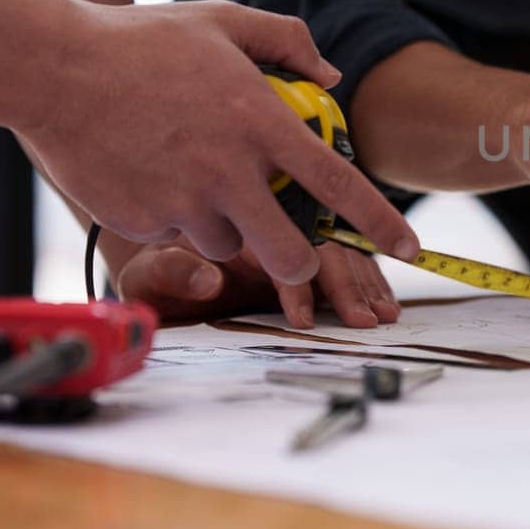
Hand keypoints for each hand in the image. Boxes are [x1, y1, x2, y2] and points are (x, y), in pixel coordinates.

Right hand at [20, 0, 418, 284]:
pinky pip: (178, 236)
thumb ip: (287, 40)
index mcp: (260, 122)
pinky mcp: (142, 220)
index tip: (409, 248)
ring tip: (193, 175)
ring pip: (229, 246)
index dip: (381, 223)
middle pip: (290, 252)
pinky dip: (177, 217)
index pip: (338, 185)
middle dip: (300, 262)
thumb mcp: (222, 20)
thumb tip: (331, 73)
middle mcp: (229, 170)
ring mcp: (184, 201)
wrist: (50, 67)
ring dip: (227, 227)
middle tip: (293, 249)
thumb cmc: (141, 40)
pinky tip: (150, 171)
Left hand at [113, 240, 399, 328]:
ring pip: (341, 245)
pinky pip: (346, 254)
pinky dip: (368, 277)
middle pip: (323, 239)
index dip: (296, 282)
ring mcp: (294, 227)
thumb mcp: (144, 271)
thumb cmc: (148, 265)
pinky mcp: (306, 244)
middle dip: (347, 282)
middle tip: (363, 319)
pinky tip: (385, 301)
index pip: (280, 241)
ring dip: (367, 280)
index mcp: (238, 209)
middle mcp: (274, 212)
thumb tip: (210, 282)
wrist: (150, 238)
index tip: (301, 318)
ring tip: (385, 314)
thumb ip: (170, 272)